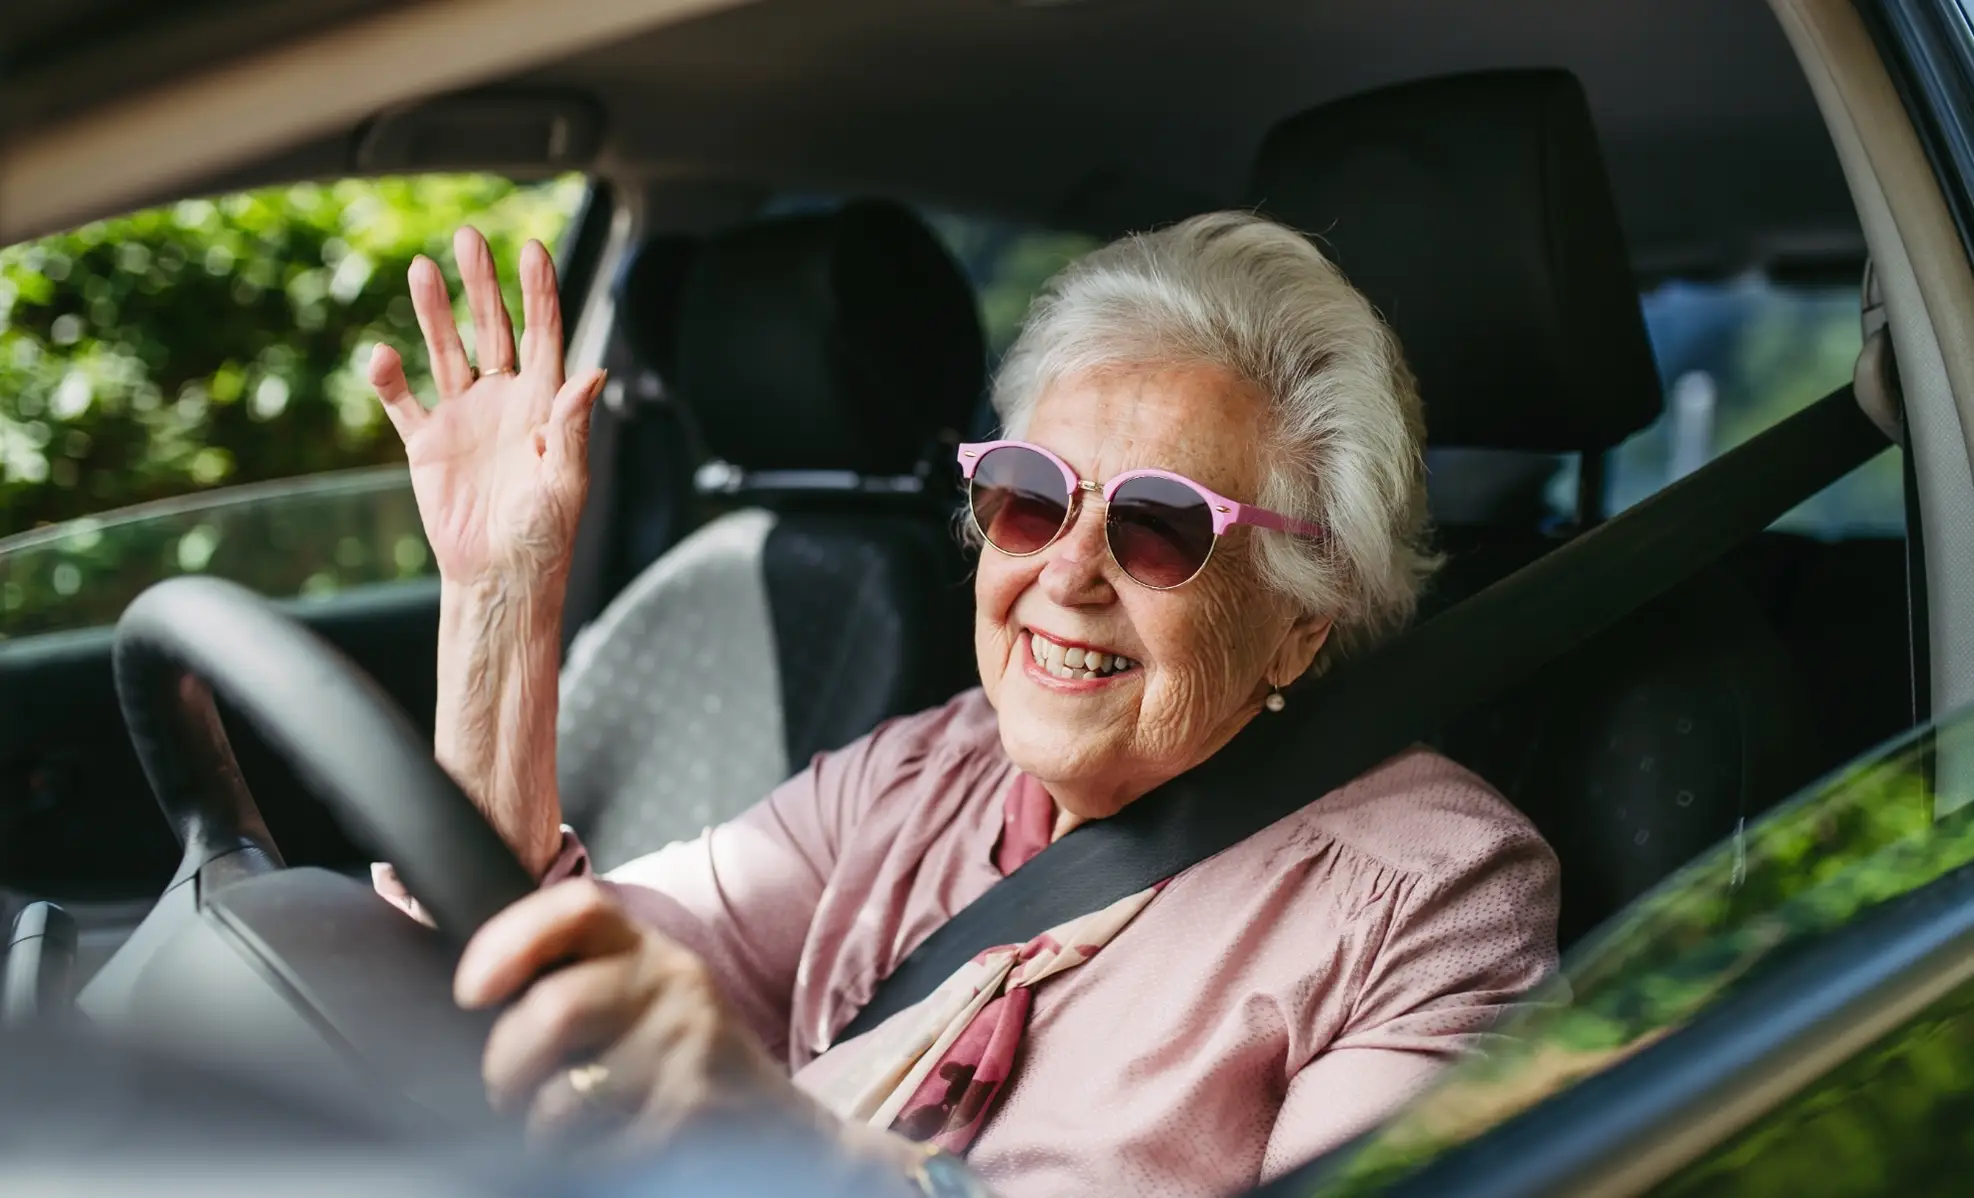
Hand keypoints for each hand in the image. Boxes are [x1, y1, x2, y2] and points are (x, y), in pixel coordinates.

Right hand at [368, 227, 607, 588]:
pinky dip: (390, 379)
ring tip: (421, 269)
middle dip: (481, 285)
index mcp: (544, 404)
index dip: (538, 293)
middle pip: (492, 329)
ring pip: (447, 350)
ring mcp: (463, 417)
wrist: (501, 576)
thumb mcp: (567, 480)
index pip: (543, 335)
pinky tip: (382, 353)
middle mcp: (504, 400)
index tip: (532, 249)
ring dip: (434, 312)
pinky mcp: (426, 443)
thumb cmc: (545, 535)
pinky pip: (404, 402)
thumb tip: (594, 371)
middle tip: (467, 237)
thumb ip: (572, 424)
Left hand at [458, 880, 817, 1150]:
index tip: (472, 990)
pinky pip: (594, 1151)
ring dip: (538, 1129)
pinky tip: (602, 1155)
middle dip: (506, 1064)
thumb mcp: (643, 1001)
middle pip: (555, 1009)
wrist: (779, 1128)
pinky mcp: (695, 1111)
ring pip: (563, 1096)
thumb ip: (582, 980)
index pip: (579, 908)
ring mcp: (690, 1046)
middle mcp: (675, 983)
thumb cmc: (683, 1066)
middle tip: (507, 1092)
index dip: (511, 938)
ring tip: (555, 1131)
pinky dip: (579, 1164)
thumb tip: (479, 990)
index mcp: (650, 950)